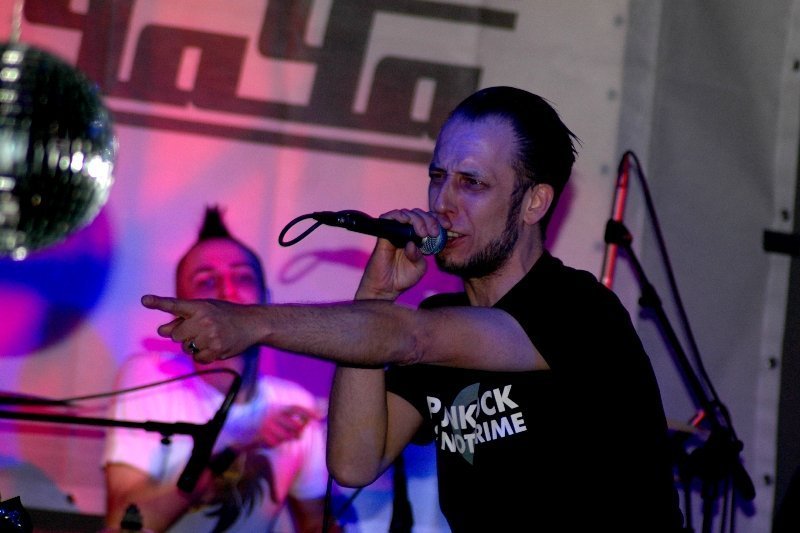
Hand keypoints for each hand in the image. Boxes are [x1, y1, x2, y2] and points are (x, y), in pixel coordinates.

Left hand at [141, 295, 258, 362]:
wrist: (252, 323)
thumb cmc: (225, 315)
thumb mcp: (205, 309)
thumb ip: (182, 318)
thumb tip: (161, 331)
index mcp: (199, 306)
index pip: (175, 305)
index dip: (158, 302)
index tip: (144, 300)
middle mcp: (204, 320)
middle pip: (175, 335)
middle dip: (182, 335)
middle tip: (198, 330)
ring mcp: (210, 336)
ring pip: (186, 348)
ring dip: (193, 346)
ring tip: (210, 337)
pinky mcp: (216, 350)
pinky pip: (197, 358)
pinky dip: (203, 355)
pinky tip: (214, 346)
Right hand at [259, 405, 321, 447]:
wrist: (237, 425)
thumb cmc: (259, 418)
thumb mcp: (272, 410)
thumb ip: (288, 412)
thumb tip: (311, 416)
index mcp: (275, 406)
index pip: (296, 408)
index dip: (308, 412)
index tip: (319, 416)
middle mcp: (271, 414)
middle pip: (296, 425)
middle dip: (300, 431)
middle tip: (298, 433)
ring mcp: (266, 426)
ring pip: (287, 436)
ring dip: (287, 438)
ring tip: (281, 435)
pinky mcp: (261, 436)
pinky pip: (276, 443)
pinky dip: (276, 443)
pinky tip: (270, 439)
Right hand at [356, 208, 444, 299]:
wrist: (386, 288)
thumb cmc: (403, 278)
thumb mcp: (419, 267)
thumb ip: (420, 255)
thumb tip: (413, 243)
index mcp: (418, 238)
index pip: (429, 221)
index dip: (438, 219)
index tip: (447, 226)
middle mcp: (407, 233)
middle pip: (419, 214)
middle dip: (430, 220)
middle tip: (433, 232)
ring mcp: (395, 233)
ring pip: (406, 213)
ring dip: (417, 219)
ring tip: (422, 232)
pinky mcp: (384, 235)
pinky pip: (388, 218)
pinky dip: (397, 215)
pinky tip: (405, 221)